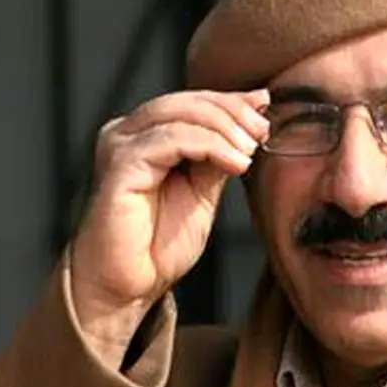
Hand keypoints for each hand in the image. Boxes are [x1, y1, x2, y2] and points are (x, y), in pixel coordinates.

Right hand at [69, 88, 269, 367]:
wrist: (127, 285)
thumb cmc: (158, 245)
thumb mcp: (202, 191)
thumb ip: (218, 155)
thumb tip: (252, 119)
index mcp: (145, 135)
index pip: (193, 101)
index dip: (232, 102)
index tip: (266, 111)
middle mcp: (127, 133)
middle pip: (188, 101)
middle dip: (232, 112)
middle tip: (261, 133)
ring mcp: (120, 146)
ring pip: (180, 114)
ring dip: (224, 129)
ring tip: (250, 152)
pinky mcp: (120, 164)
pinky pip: (170, 139)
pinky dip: (209, 145)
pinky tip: (234, 163)